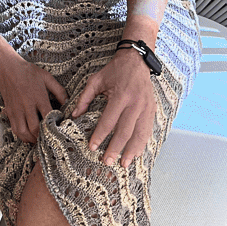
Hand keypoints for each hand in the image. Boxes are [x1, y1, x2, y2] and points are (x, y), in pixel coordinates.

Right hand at [0, 50, 68, 143]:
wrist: (7, 67)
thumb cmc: (28, 72)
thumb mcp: (46, 77)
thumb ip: (59, 90)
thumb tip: (68, 103)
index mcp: (38, 96)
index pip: (48, 116)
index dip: (55, 125)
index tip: (60, 128)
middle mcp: (26, 105)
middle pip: (35, 128)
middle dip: (43, 136)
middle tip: (50, 138)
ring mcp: (16, 109)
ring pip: (23, 132)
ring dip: (32, 139)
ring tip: (39, 139)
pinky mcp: (9, 111)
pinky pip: (15, 129)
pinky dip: (22, 136)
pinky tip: (28, 136)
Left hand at [72, 50, 155, 167]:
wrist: (136, 61)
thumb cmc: (114, 70)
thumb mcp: (96, 80)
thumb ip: (84, 97)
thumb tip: (74, 115)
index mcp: (120, 95)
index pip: (109, 120)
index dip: (100, 135)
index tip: (93, 147)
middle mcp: (135, 103)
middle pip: (125, 131)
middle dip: (116, 149)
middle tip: (107, 162)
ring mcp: (146, 108)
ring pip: (139, 134)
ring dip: (131, 151)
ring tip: (123, 164)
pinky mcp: (152, 110)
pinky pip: (148, 131)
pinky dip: (142, 144)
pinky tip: (136, 153)